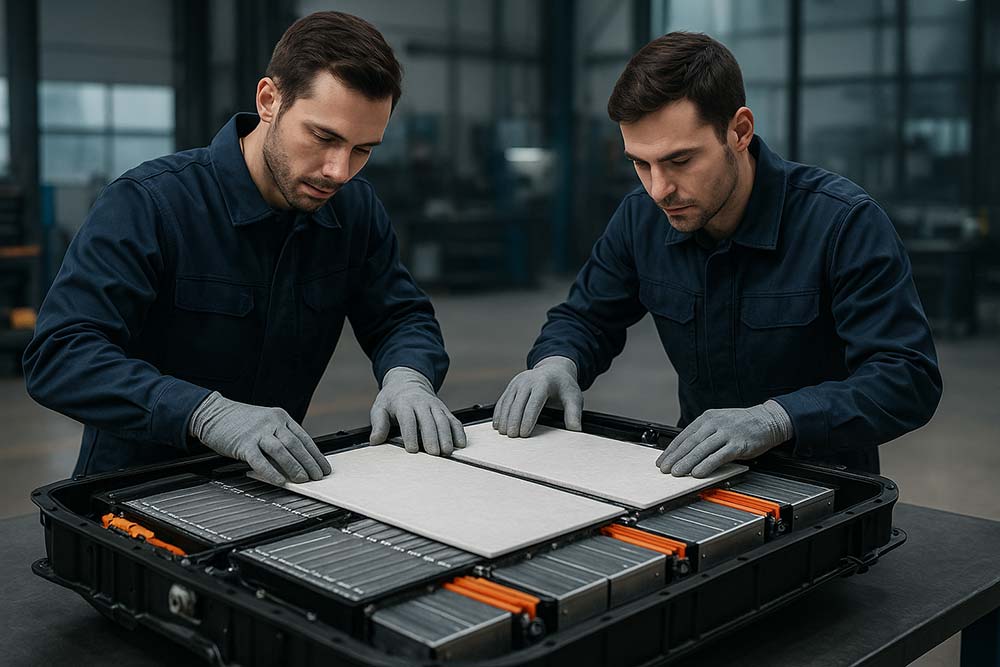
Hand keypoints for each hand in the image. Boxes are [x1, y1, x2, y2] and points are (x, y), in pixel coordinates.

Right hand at [189, 392, 331, 485]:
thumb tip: (296, 461)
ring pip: (282, 450)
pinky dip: (271, 471)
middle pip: (296, 445)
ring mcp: (258, 432)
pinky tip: (279, 480)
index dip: (316, 455)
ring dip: (294, 467)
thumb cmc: (240, 422)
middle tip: (317, 477)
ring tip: (302, 480)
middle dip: (309, 463)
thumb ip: (279, 437)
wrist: (213, 413)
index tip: (323, 468)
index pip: (304, 438)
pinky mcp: (243, 443)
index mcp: (281, 418)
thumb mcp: (265, 423)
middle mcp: (272, 423)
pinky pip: (260, 460)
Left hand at [369, 367, 465, 454]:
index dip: (411, 434)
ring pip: (443, 420)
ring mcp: (435, 406)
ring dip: (446, 436)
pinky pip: (454, 420)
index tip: (412, 449)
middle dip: (432, 437)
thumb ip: (379, 424)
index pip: (408, 419)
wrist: (407, 382)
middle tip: (434, 453)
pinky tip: (460, 444)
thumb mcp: (380, 408)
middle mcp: (422, 404)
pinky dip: (458, 432)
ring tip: (447, 452)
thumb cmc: (392, 399)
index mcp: (404, 403)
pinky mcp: (444, 410)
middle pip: (429, 421)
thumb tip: (375, 441)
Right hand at [492, 356, 582, 436]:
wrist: (553, 369)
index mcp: (543, 382)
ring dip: (504, 418)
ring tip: (504, 434)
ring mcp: (517, 383)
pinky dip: (499, 413)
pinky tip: (498, 425)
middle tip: (513, 437)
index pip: (534, 402)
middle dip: (514, 421)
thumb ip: (573, 413)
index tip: (524, 433)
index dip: (528, 418)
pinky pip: (502, 400)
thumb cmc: (564, 386)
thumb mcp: (573, 397)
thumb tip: (575, 429)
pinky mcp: (511, 386)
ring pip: (507, 402)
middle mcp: (527, 381)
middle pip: (517, 403)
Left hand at [655, 401, 792, 477]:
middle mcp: (714, 424)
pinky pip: (718, 456)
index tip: (662, 461)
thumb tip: (685, 451)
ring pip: (701, 449)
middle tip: (665, 469)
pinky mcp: (737, 444)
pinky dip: (706, 465)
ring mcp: (726, 433)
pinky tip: (698, 473)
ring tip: (677, 473)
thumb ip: (703, 434)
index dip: (671, 450)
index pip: (684, 436)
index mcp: (707, 418)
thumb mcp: (719, 422)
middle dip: (675, 458)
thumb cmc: (742, 424)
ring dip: (687, 463)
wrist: (768, 419)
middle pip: (690, 443)